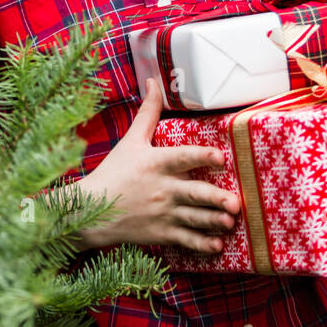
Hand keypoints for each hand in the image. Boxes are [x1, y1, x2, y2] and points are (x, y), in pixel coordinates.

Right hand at [73, 78, 239, 251]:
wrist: (91, 209)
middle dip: (215, 198)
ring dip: (214, 221)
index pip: (182, 157)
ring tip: (231, 221)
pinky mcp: (160, 234)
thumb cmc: (114, 171)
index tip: (221, 158)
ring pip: (194, 218)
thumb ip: (148, 112)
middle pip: (193, 193)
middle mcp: (161, 188)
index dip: (202, 157)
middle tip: (235, 202)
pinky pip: (184, 241)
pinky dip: (201, 245)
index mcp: (155, 162)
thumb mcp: (131, 139)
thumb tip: (153, 81)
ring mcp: (162, 213)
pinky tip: (216, 245)